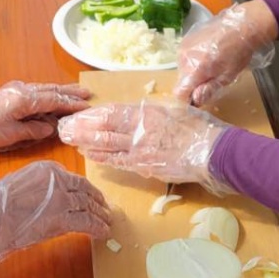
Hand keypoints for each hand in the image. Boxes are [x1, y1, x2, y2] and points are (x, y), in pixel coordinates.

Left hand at [0, 81, 94, 155]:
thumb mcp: (11, 134)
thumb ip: (34, 130)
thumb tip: (52, 127)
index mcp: (26, 99)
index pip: (55, 100)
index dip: (72, 104)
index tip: (88, 106)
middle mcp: (24, 90)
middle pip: (52, 90)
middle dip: (70, 92)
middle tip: (88, 94)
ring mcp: (17, 90)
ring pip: (44, 89)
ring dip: (60, 91)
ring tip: (76, 92)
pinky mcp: (11, 94)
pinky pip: (37, 91)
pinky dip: (49, 93)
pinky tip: (52, 96)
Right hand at [0, 161, 111, 269]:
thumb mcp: (19, 183)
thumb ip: (38, 186)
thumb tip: (45, 197)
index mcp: (48, 169)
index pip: (74, 179)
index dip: (86, 190)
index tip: (92, 196)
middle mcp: (59, 179)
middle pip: (85, 191)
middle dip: (97, 202)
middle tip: (106, 209)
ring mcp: (63, 198)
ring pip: (89, 206)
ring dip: (100, 215)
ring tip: (107, 222)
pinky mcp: (63, 218)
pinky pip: (87, 222)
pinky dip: (98, 227)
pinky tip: (103, 232)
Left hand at [58, 102, 231, 191]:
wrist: (214, 150)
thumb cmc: (199, 128)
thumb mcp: (175, 111)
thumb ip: (154, 113)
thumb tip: (142, 113)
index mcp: (146, 113)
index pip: (112, 112)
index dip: (93, 115)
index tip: (79, 114)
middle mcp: (140, 130)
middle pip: (104, 128)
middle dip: (82, 129)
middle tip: (64, 129)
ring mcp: (141, 150)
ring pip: (107, 145)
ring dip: (87, 143)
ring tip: (71, 141)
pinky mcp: (147, 167)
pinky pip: (120, 162)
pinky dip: (105, 159)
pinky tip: (92, 157)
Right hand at [174, 2, 278, 107]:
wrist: (240, 26)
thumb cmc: (237, 53)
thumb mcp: (227, 77)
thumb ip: (209, 90)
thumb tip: (195, 100)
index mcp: (194, 69)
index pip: (179, 92)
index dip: (187, 100)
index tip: (198, 99)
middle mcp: (183, 58)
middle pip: (181, 81)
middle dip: (193, 84)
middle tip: (211, 79)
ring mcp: (183, 47)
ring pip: (183, 69)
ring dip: (193, 72)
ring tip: (211, 65)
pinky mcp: (185, 39)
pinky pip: (184, 57)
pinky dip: (193, 60)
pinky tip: (207, 54)